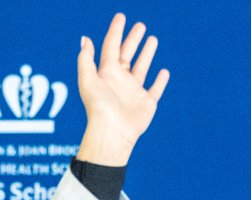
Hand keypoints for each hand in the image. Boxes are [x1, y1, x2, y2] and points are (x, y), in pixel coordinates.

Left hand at [76, 12, 169, 166]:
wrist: (112, 132)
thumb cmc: (98, 107)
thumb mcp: (87, 80)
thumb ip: (86, 59)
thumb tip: (85, 38)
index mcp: (106, 73)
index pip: (111, 47)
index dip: (115, 31)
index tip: (121, 17)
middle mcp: (120, 80)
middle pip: (128, 55)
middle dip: (133, 39)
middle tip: (140, 26)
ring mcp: (134, 92)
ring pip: (142, 68)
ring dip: (147, 54)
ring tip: (153, 39)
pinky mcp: (146, 103)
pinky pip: (155, 89)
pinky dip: (160, 81)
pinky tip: (164, 72)